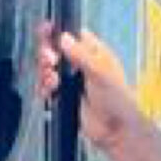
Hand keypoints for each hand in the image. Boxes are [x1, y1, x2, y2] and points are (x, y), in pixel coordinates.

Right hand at [37, 22, 142, 152]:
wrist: (116, 130)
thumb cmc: (117, 99)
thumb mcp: (100, 72)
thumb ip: (81, 55)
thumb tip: (63, 37)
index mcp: (94, 52)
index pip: (72, 35)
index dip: (58, 31)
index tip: (46, 30)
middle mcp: (81, 64)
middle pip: (55, 50)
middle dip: (47, 54)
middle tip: (50, 61)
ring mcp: (72, 81)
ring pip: (48, 69)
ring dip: (45, 72)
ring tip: (52, 80)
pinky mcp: (64, 97)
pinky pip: (47, 88)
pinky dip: (44, 88)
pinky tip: (48, 91)